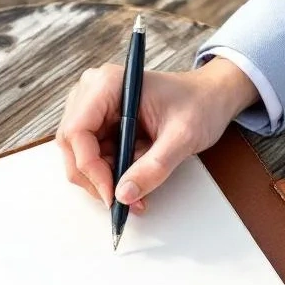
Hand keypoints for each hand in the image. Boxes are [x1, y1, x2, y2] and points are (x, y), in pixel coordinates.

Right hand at [56, 57, 259, 209]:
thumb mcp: (182, 138)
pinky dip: (110, 174)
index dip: (89, 167)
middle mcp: (93, 92)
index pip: (77, 131)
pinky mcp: (102, 123)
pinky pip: (94, 155)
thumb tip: (124, 194)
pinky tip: (131, 182)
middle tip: (120, 200)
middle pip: (72, 145)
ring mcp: (95, 108)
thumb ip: (154, 167)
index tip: (111, 194)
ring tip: (134, 193)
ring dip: (103, 180)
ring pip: (80, 154)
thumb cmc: (200, 103)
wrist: (212, 97)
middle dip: (94, 178)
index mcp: (108, 84)